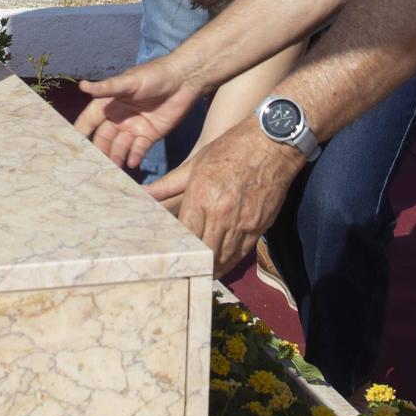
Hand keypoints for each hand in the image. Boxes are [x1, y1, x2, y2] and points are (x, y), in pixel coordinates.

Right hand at [74, 56, 205, 168]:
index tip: (69, 148)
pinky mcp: (150, 135)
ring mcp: (134, 127)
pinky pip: (138, 149)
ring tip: (112, 169)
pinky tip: (132, 163)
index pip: (89, 121)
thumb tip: (82, 86)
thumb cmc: (154, 75)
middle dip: (98, 151)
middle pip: (103, 138)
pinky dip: (134, 156)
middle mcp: (118, 117)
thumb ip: (107, 88)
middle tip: (92, 166)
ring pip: (119, 147)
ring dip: (115, 157)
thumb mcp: (129, 82)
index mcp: (109, 103)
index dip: (80, 132)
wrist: (184, 80)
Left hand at [146, 124, 303, 273]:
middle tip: (185, 268)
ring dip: (212, 267)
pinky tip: (222, 264)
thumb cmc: (231, 148)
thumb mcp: (196, 162)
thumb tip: (143, 193)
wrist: (272, 142)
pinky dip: (230, 261)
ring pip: (223, 257)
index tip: (171, 253)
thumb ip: (168, 184)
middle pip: (204, 251)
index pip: (185, 234)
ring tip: (202, 272)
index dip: (178, 248)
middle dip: (194, 262)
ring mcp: (242, 221)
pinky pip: (242, 252)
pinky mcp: (259, 225)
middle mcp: (221, 213)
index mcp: (201, 196)